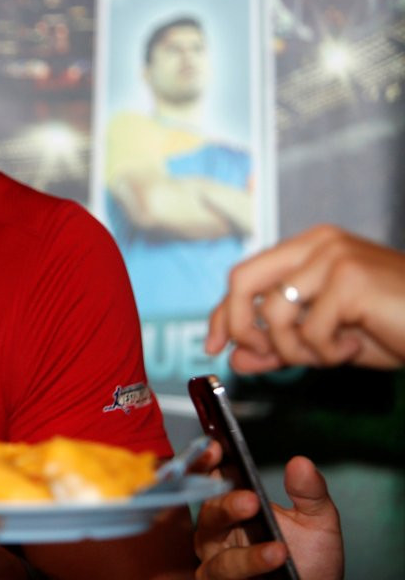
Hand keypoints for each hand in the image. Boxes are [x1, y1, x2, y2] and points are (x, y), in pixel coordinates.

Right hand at [194, 455, 342, 579]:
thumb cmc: (308, 561)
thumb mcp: (317, 522)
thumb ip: (310, 492)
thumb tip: (301, 463)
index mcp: (232, 506)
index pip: (209, 478)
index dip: (205, 462)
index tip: (216, 448)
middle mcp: (217, 532)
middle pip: (209, 513)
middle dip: (228, 505)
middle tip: (251, 499)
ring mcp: (216, 561)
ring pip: (217, 553)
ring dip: (247, 553)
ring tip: (278, 549)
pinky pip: (224, 576)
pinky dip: (252, 567)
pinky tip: (274, 560)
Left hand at [205, 224, 404, 370]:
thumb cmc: (393, 327)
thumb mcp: (326, 340)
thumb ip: (280, 345)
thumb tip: (236, 357)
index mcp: (307, 249)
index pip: (244, 276)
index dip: (221, 313)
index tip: (214, 345)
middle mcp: (315, 244)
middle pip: (241, 280)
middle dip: (239, 325)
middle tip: (264, 355)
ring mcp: (332, 256)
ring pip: (273, 312)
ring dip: (296, 349)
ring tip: (332, 352)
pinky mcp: (349, 278)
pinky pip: (310, 330)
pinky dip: (327, 352)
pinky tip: (355, 345)